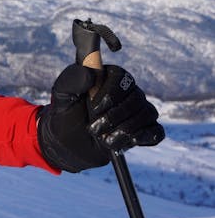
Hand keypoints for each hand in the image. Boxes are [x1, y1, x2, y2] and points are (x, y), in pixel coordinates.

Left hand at [38, 64, 164, 172]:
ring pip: (147, 113)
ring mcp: (138, 110)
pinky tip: (127, 142)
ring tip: (104, 139)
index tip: (94, 108)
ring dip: (126, 129)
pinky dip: (144, 137)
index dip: (111, 93)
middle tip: (94, 128)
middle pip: (137, 96)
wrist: (69, 143)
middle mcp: (127, 91)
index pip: (122, 76)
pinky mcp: (145, 130)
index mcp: (108, 77)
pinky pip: (157, 131)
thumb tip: (90, 73)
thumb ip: (70, 80)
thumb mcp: (61, 95)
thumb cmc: (66, 114)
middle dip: (115, 115)